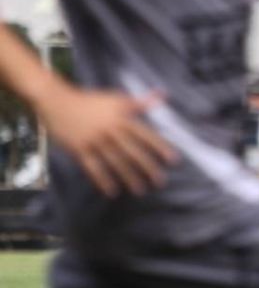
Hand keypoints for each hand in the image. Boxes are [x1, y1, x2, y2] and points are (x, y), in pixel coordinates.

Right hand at [37, 86, 177, 196]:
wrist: (56, 100)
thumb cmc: (91, 100)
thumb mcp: (117, 99)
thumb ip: (141, 102)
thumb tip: (164, 95)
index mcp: (121, 117)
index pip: (145, 134)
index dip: (160, 147)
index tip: (173, 160)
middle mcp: (110, 129)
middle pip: (132, 151)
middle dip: (148, 167)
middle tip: (161, 182)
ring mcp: (94, 140)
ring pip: (114, 161)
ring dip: (128, 177)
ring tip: (141, 190)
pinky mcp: (78, 148)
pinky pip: (92, 167)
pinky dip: (102, 180)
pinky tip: (112, 192)